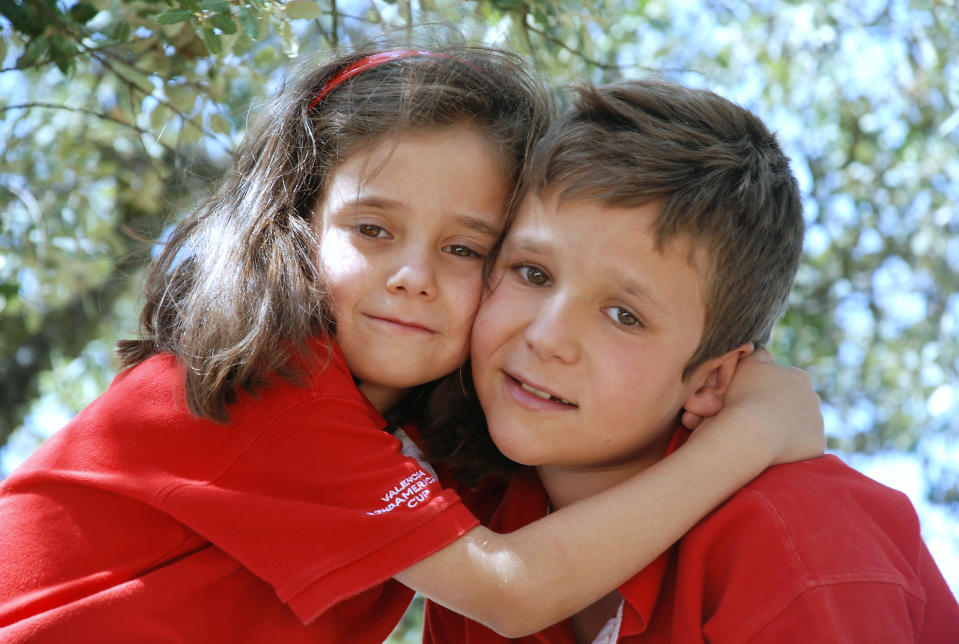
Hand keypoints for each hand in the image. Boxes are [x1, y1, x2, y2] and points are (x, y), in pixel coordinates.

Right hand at [691, 349, 824, 465]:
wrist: (752, 433)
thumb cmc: (745, 396)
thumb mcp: (745, 364)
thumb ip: (758, 354)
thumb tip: (766, 353)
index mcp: (799, 376)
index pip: (784, 382)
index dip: (765, 390)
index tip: (750, 399)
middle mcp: (814, 397)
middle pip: (794, 403)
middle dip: (779, 408)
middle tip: (755, 418)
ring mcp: (817, 423)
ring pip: (799, 424)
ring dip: (785, 428)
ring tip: (762, 435)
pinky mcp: (817, 445)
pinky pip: (802, 445)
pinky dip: (790, 447)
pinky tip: (772, 449)